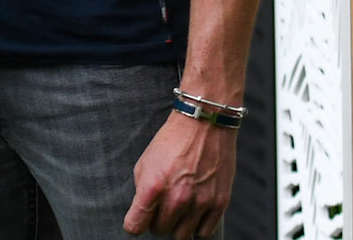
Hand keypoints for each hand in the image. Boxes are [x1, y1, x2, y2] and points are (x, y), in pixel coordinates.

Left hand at [124, 111, 236, 238]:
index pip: (135, 226)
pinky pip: (205, 232)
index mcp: (153, 186)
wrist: (204, 124)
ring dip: (177, 225)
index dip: (133, 225)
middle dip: (157, 221)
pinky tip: (194, 212)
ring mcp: (200, 202)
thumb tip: (142, 212)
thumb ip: (142, 190)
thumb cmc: (171, 141)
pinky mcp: (219, 203)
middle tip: (160, 208)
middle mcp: (177, 198)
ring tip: (178, 210)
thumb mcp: (145, 161)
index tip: (136, 222)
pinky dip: (197, 226)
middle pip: (160, 231)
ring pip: (182, 235)